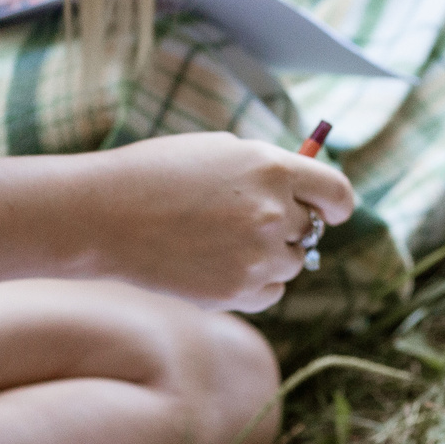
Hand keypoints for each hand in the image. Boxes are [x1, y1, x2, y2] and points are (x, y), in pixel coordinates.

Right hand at [84, 133, 357, 313]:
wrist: (106, 215)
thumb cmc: (159, 173)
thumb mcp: (220, 150)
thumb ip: (267, 169)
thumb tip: (302, 190)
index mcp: (272, 168)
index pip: (335, 191)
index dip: (338, 203)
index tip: (335, 211)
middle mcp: (273, 213)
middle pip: (311, 229)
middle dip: (291, 226)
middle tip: (250, 221)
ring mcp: (256, 256)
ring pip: (292, 263)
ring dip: (272, 254)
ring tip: (226, 241)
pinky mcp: (236, 292)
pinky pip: (271, 292)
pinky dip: (257, 283)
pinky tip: (224, 265)